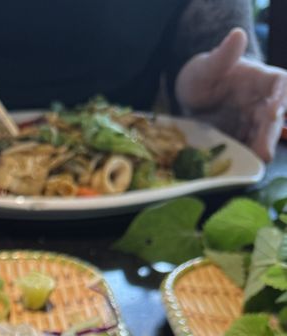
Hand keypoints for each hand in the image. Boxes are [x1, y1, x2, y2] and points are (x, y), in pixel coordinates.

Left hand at [175, 28, 286, 161]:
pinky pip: (247, 153)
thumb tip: (237, 35)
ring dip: (257, 153)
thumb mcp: (205, 67)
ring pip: (262, 139)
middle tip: (263, 152)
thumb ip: (221, 56)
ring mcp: (252, 125)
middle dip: (269, 135)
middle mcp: (262, 103)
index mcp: (260, 80)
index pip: (281, 84)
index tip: (274, 110)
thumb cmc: (202, 77)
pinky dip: (244, 161)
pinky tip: (237, 170)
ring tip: (251, 165)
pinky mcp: (242, 142)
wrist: (190, 100)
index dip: (282, 97)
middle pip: (273, 119)